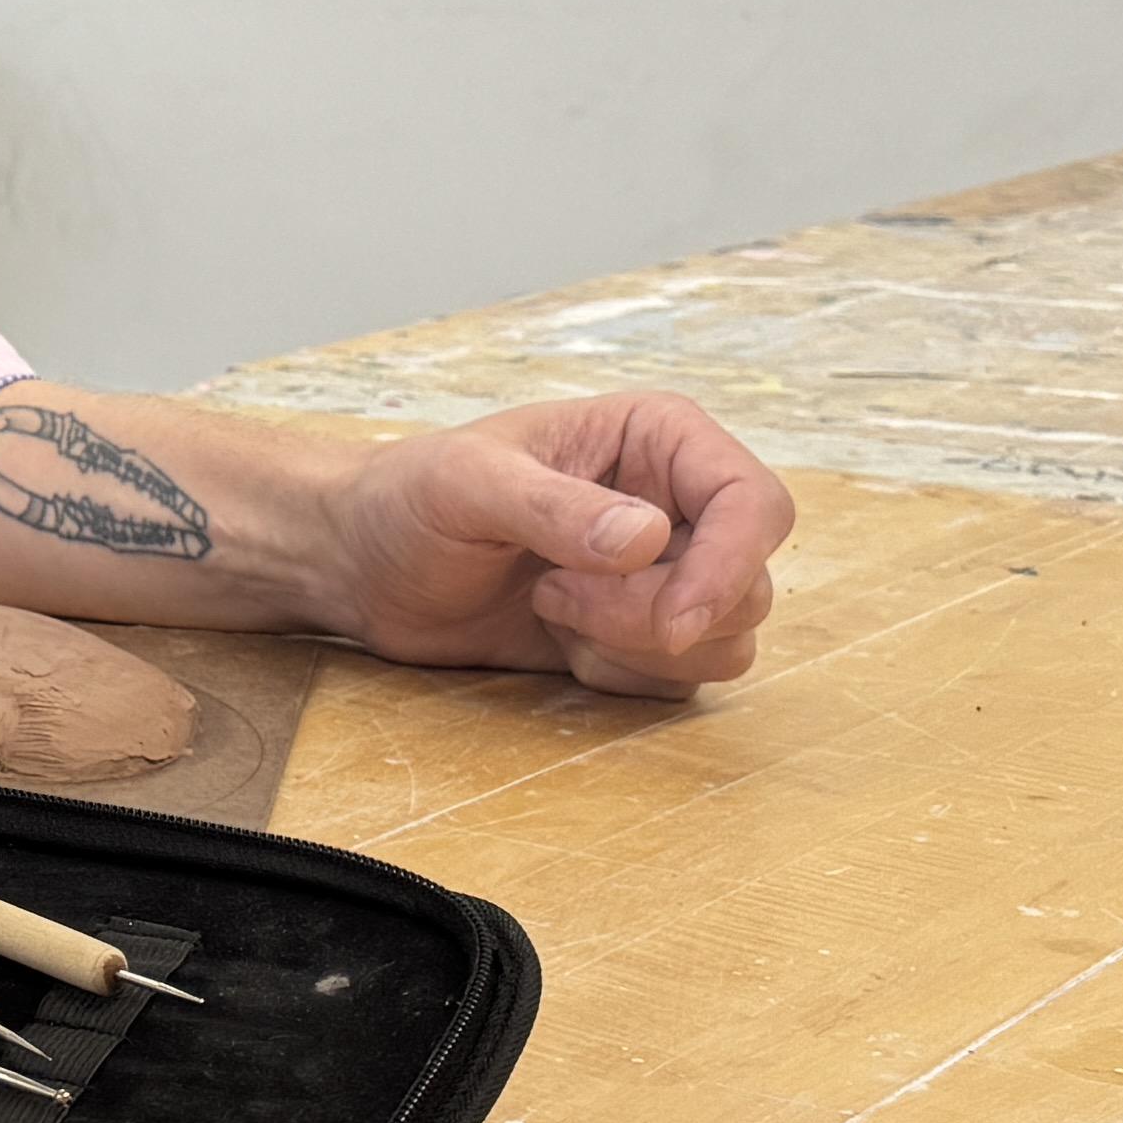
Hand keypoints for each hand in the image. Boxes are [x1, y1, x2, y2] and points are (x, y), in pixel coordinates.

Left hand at [319, 393, 793, 697]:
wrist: (365, 567)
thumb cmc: (408, 500)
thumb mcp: (466, 485)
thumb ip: (553, 506)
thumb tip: (648, 539)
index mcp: (659, 440)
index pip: (757, 504)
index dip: (732, 567)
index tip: (672, 618)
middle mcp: (679, 505)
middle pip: (748, 586)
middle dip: (658, 616)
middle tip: (555, 595)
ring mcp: (666, 576)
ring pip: (728, 641)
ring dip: (637, 648)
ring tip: (550, 607)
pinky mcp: (641, 637)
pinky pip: (681, 682)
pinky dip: (620, 677)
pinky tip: (557, 641)